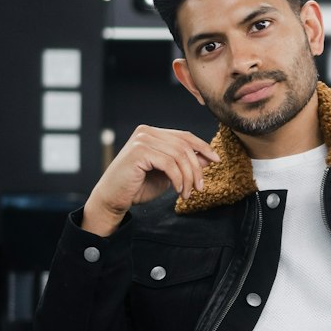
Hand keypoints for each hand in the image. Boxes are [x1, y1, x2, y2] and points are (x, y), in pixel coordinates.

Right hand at [82, 126, 219, 235]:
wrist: (113, 199)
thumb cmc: (138, 186)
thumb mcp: (167, 174)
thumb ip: (184, 164)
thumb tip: (208, 157)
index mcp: (152, 133)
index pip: (184, 136)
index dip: (203, 146)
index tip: (216, 160)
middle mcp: (146, 132)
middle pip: (184, 145)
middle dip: (196, 168)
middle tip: (200, 187)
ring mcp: (142, 140)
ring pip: (179, 155)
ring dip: (188, 177)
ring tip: (187, 193)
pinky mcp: (139, 151)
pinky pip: (169, 163)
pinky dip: (178, 179)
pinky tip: (178, 191)